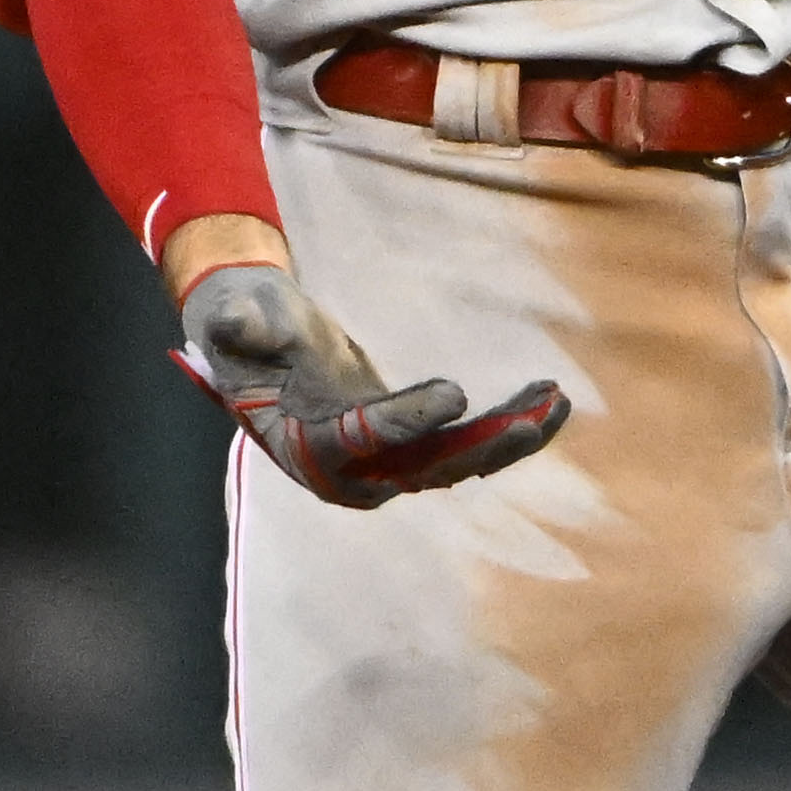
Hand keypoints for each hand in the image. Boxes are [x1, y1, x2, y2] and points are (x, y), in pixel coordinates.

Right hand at [180, 258, 567, 505]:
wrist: (254, 337)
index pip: (362, 440)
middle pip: (424, 466)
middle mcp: (348, 471)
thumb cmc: (245, 324)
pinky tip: (548, 400)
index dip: (409, 419)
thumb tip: (233, 323)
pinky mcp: (407, 447)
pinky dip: (505, 425)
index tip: (456, 392)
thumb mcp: (239, 319)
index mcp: (303, 447)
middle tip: (533, 421)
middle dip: (483, 447)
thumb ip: (242, 326)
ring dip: (508, 436)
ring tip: (557, 403)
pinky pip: (463, 444)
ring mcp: (381, 463)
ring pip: (455, 461)